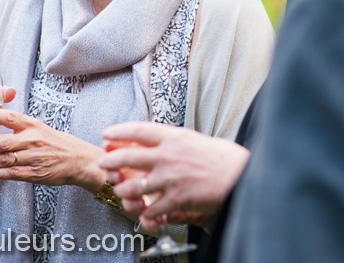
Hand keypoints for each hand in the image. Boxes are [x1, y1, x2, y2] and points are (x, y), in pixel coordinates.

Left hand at [0, 107, 106, 191]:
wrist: (79, 161)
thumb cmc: (58, 144)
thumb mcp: (41, 129)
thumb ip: (21, 127)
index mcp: (33, 125)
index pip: (10, 117)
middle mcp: (32, 140)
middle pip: (2, 142)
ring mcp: (33, 158)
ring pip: (2, 160)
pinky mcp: (33, 174)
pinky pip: (10, 174)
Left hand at [100, 122, 249, 230]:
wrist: (240, 175)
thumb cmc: (223, 158)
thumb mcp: (196, 139)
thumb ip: (175, 140)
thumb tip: (159, 140)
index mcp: (174, 137)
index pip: (139, 130)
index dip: (119, 131)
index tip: (107, 133)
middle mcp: (168, 156)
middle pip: (129, 157)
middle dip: (111, 160)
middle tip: (102, 162)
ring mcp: (171, 178)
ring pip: (135, 186)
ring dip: (124, 190)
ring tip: (120, 191)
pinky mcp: (177, 198)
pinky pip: (152, 208)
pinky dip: (145, 212)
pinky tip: (144, 212)